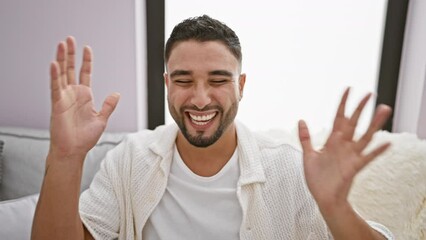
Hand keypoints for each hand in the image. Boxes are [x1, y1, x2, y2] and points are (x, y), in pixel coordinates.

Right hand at [49, 37, 119, 158]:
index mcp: (85, 96)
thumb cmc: (85, 137)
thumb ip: (109, 105)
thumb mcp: (102, 119)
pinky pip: (55, 87)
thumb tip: (116, 93)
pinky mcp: (57, 104)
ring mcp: (64, 98)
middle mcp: (73, 94)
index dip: (86, 61)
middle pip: (71, 69)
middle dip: (70, 54)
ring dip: (61, 59)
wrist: (74, 150)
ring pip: (62, 74)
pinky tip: (54, 64)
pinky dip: (54, 76)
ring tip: (61, 45)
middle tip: (70, 39)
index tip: (87, 48)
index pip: (85, 73)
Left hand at [298, 88, 391, 211]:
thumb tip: (301, 120)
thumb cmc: (317, 178)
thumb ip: (305, 138)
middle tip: (370, 94)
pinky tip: (387, 143)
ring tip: (383, 110)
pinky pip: (367, 158)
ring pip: (364, 136)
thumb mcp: (308, 155)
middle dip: (360, 108)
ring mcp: (350, 156)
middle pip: (353, 123)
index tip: (348, 89)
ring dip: (374, 124)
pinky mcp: (353, 167)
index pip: (339, 117)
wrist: (322, 198)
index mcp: (332, 141)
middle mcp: (343, 145)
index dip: (343, 104)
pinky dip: (377, 151)